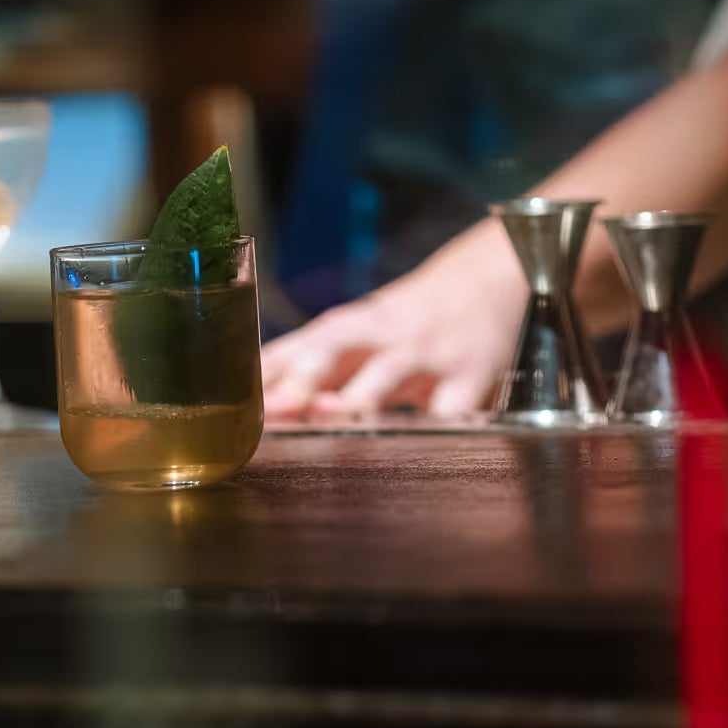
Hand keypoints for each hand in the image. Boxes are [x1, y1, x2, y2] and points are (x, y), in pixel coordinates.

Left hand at [261, 223, 525, 421]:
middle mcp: (382, 333)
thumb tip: (258, 399)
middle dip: (306, 376)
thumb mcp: (362, 332)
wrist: (487, 280)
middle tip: (278, 406)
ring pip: (388, 373)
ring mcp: (425, 351)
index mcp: (351, 325)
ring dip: (360, 399)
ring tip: (335, 422)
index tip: (241, 397)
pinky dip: (436, 425)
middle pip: (336, 345)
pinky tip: (420, 448)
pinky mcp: (471, 373)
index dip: (269, 370)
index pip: (299, 343)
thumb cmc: (409, 319)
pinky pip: (452, 405)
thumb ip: (315, 365)